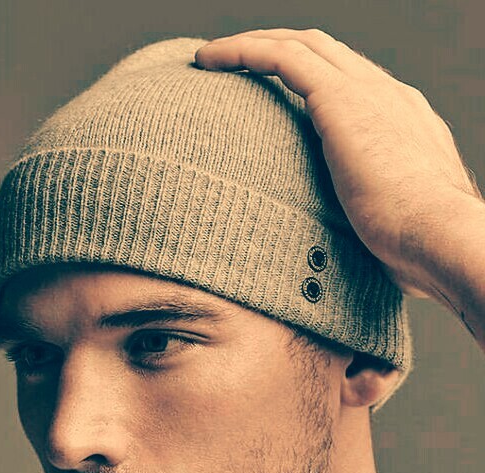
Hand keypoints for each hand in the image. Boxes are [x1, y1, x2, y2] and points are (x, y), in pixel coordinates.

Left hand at [194, 29, 481, 298]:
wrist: (440, 238)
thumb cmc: (420, 250)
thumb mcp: (396, 226)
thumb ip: (374, 220)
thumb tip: (359, 250)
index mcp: (402, 122)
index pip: (351, 84)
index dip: (311, 80)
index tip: (276, 96)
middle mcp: (387, 96)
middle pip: (324, 52)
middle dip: (278, 50)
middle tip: (237, 62)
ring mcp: (366, 93)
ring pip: (299, 45)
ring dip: (252, 45)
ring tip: (211, 57)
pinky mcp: (341, 100)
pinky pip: (281, 58)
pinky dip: (243, 52)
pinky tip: (209, 60)